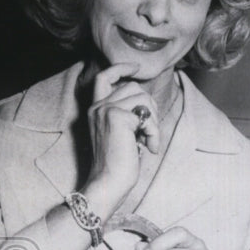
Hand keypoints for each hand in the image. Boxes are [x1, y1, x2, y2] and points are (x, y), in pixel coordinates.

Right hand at [85, 63, 160, 200]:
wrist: (108, 183)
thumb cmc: (117, 164)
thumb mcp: (121, 133)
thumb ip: (127, 114)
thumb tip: (147, 102)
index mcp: (96, 109)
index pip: (104, 77)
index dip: (121, 68)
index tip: (137, 67)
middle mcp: (97, 106)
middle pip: (134, 87)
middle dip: (150, 107)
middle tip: (150, 131)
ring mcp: (105, 110)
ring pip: (143, 98)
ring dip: (153, 121)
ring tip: (150, 141)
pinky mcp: (117, 117)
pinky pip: (147, 116)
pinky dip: (154, 132)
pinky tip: (150, 148)